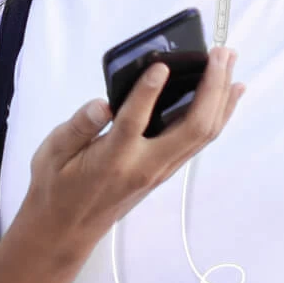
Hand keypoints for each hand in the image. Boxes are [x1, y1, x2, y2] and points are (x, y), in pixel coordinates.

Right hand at [21, 46, 245, 253]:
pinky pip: (199, 140)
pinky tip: (226, 94)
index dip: (148, 92)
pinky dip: (217, 114)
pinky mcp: (165, 169)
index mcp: (112, 159)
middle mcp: (144, 166)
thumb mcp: (53, 154)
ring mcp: (160, 170)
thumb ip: (78, 126)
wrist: (66, 230)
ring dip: (221, 97)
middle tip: (221, 52)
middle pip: (191, 127)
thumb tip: (101, 104)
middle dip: (211, 87)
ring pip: (203, 134)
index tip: (161, 64)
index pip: (134, 122)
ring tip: (230, 62)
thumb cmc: (56, 187)